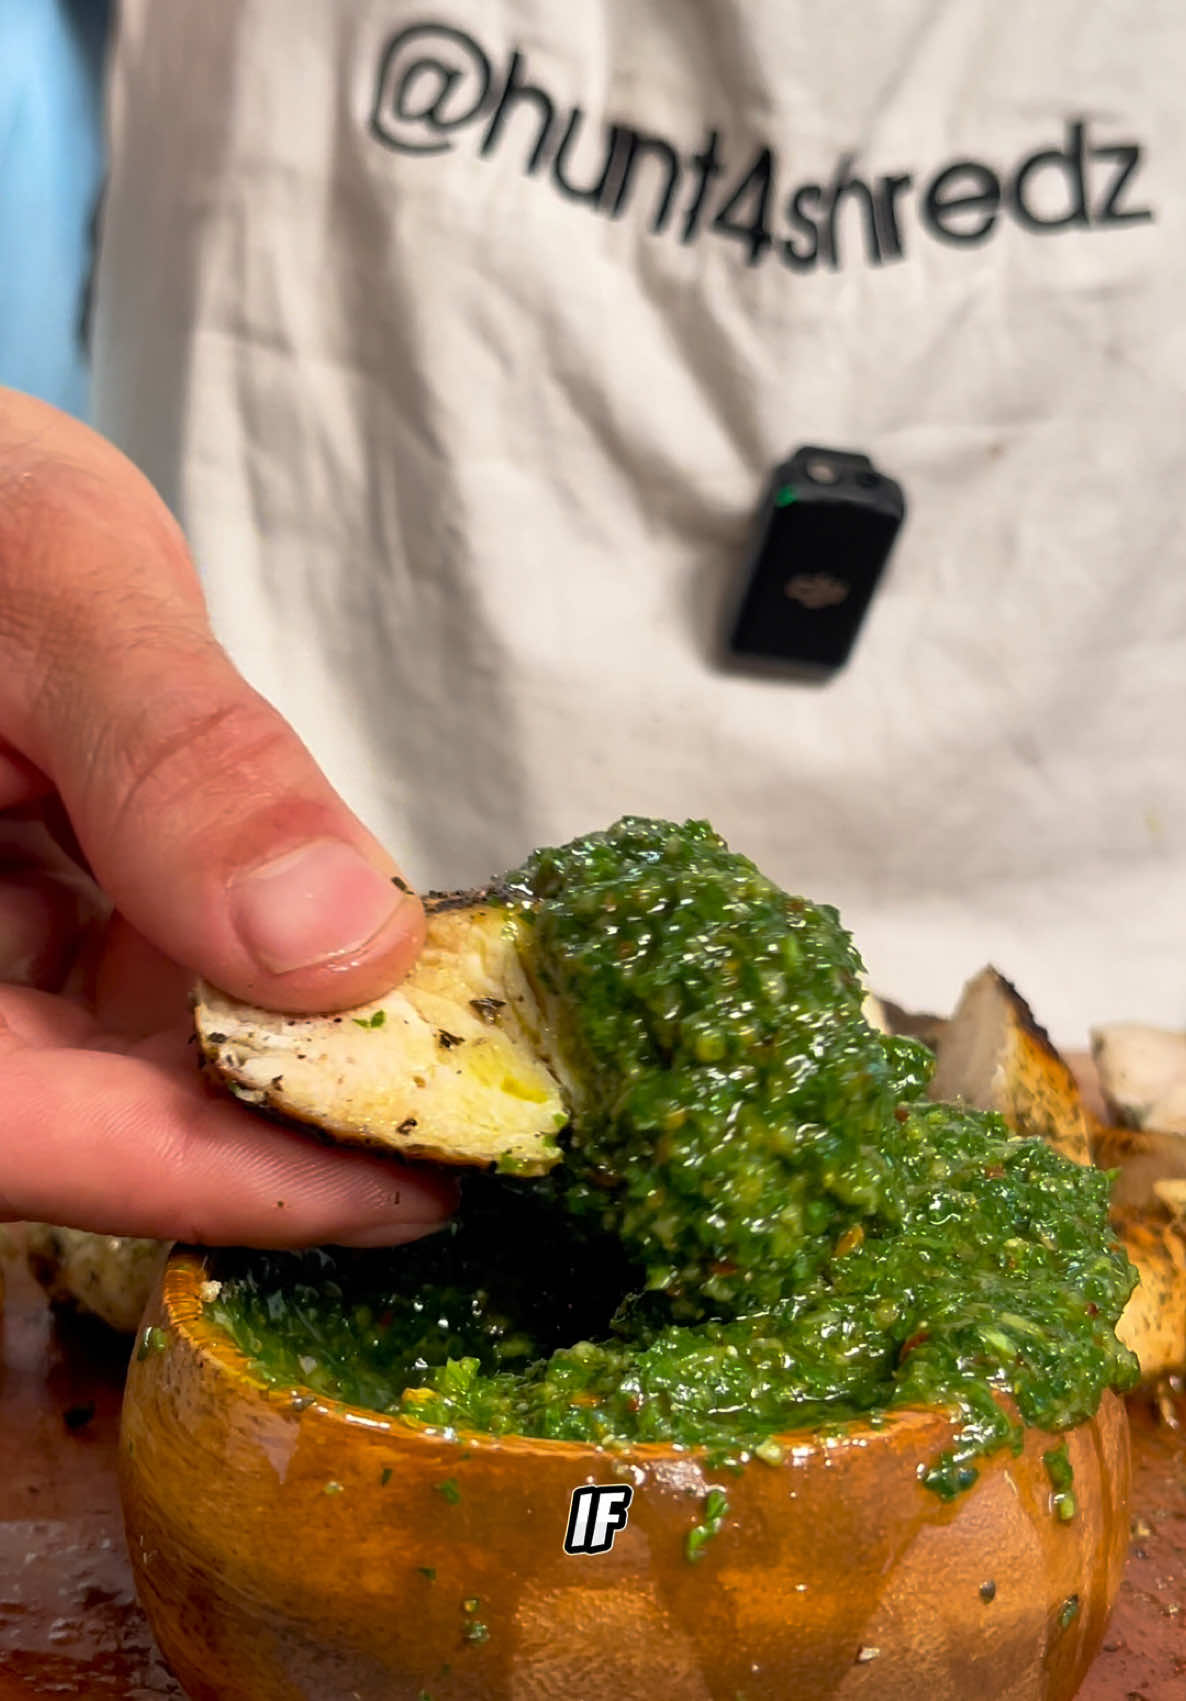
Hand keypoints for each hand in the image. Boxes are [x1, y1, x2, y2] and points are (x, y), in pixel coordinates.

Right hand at [0, 388, 454, 1246]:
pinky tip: (354, 961)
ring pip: (123, 1073)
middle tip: (475, 1119)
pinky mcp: (21, 940)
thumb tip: (346, 947)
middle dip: (283, 1126)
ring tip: (450, 1044)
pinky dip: (252, 985)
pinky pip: (133, 998)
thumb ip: (183, 765)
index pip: (29, 1131)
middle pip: (86, 1125)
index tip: (412, 1189)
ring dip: (284, 1061)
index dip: (219, 1179)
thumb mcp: (52, 593)